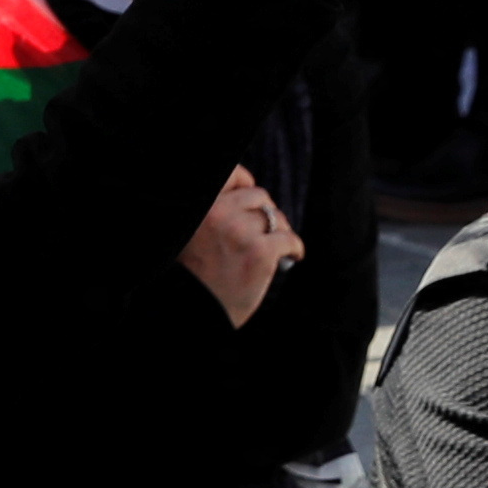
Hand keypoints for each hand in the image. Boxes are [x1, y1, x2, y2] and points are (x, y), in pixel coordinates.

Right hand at [178, 166, 302, 325]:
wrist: (194, 313)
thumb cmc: (192, 278)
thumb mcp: (193, 235)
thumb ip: (215, 215)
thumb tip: (255, 201)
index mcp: (200, 207)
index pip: (232, 174)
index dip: (245, 182)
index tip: (250, 194)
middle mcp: (217, 212)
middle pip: (258, 196)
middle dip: (265, 212)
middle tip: (266, 230)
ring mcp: (239, 231)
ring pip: (275, 218)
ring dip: (280, 231)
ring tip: (279, 247)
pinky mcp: (260, 252)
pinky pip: (289, 239)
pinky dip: (295, 249)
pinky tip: (293, 257)